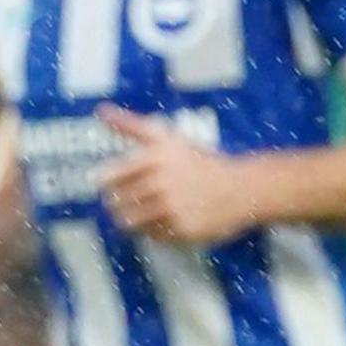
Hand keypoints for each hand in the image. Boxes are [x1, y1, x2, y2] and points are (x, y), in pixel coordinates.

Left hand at [96, 107, 267, 244]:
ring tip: (146, 212)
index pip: (107, 178)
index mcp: (153, 159)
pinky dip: (154, 230)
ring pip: (130, 222)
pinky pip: (151, 235)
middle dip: (120, 202)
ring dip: (133, 219)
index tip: (116, 184)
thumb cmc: (201, 162)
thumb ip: (131, 125)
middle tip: (135, 199)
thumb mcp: (167, 139)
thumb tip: (101, 110)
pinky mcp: (182, 229)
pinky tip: (167, 220)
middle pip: (116, 202)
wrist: (244, 189)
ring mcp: (172, 209)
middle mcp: (161, 184)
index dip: (108, 183)